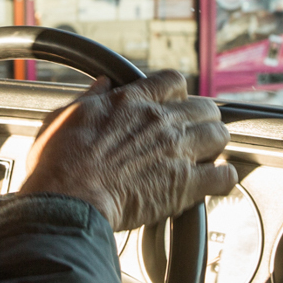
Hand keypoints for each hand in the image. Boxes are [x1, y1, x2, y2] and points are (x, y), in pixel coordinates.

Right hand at [18, 70, 235, 231]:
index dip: (178, 93)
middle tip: (195, 131)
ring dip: (216, 144)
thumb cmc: (58, 164)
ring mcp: (176, 151)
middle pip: (204, 106)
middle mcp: (159, 121)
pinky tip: (219, 181)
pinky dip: (224, 178)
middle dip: (203, 118)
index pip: (173, 81)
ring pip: (219, 135)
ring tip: (209, 154)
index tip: (175, 103)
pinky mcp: (185, 185)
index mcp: (131, 102)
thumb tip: (102, 83)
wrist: (68, 201)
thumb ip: (90, 97)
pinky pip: (224, 176)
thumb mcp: (65, 116)